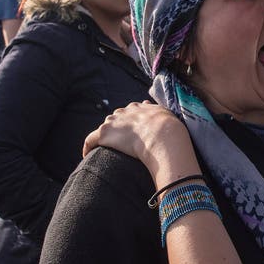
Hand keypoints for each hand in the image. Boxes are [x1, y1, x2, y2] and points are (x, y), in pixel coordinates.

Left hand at [83, 101, 199, 182]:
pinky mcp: (105, 133)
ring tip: (107, 151)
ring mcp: (115, 122)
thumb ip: (170, 126)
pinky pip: (91, 139)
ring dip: (107, 138)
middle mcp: (128, 111)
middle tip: (123, 143)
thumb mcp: (175, 124)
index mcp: (143, 108)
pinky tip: (87, 155)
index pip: (134, 111)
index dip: (134, 121)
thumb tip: (176, 137)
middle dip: (119, 127)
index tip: (136, 132)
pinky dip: (88, 146)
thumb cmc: (173, 134)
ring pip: (107, 127)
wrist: (164, 137)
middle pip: (118, 116)